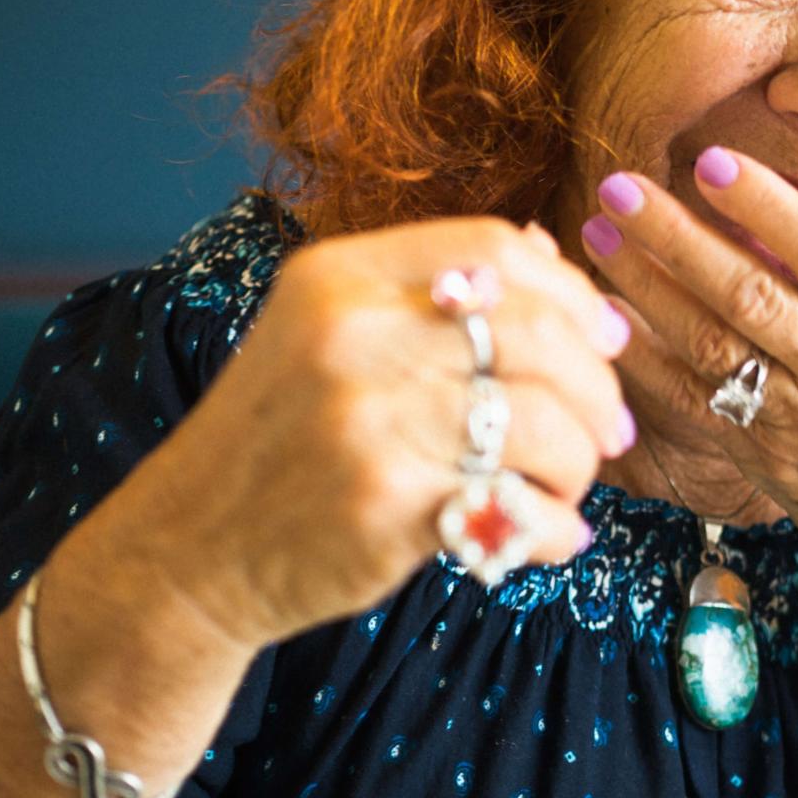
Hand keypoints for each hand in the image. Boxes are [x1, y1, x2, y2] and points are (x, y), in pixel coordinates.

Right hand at [55, 217, 632, 651]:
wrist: (190, 549)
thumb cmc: (278, 440)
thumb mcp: (322, 334)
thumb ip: (426, 291)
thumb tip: (548, 250)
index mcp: (337, 277)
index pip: (497, 248)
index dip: (573, 292)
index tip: (604, 339)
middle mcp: (352, 336)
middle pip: (538, 336)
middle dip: (596, 389)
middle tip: (608, 430)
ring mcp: (368, 420)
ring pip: (544, 424)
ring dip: (581, 463)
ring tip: (566, 487)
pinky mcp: (386, 505)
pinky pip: (520, 508)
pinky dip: (554, 527)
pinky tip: (544, 534)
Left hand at [579, 147, 797, 599]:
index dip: (767, 209)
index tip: (712, 162)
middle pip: (751, 296)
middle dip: (678, 238)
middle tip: (621, 185)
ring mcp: (795, 421)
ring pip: (709, 346)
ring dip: (646, 288)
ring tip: (598, 234)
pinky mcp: (756, 456)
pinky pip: (689, 406)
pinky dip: (644, 363)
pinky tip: (606, 317)